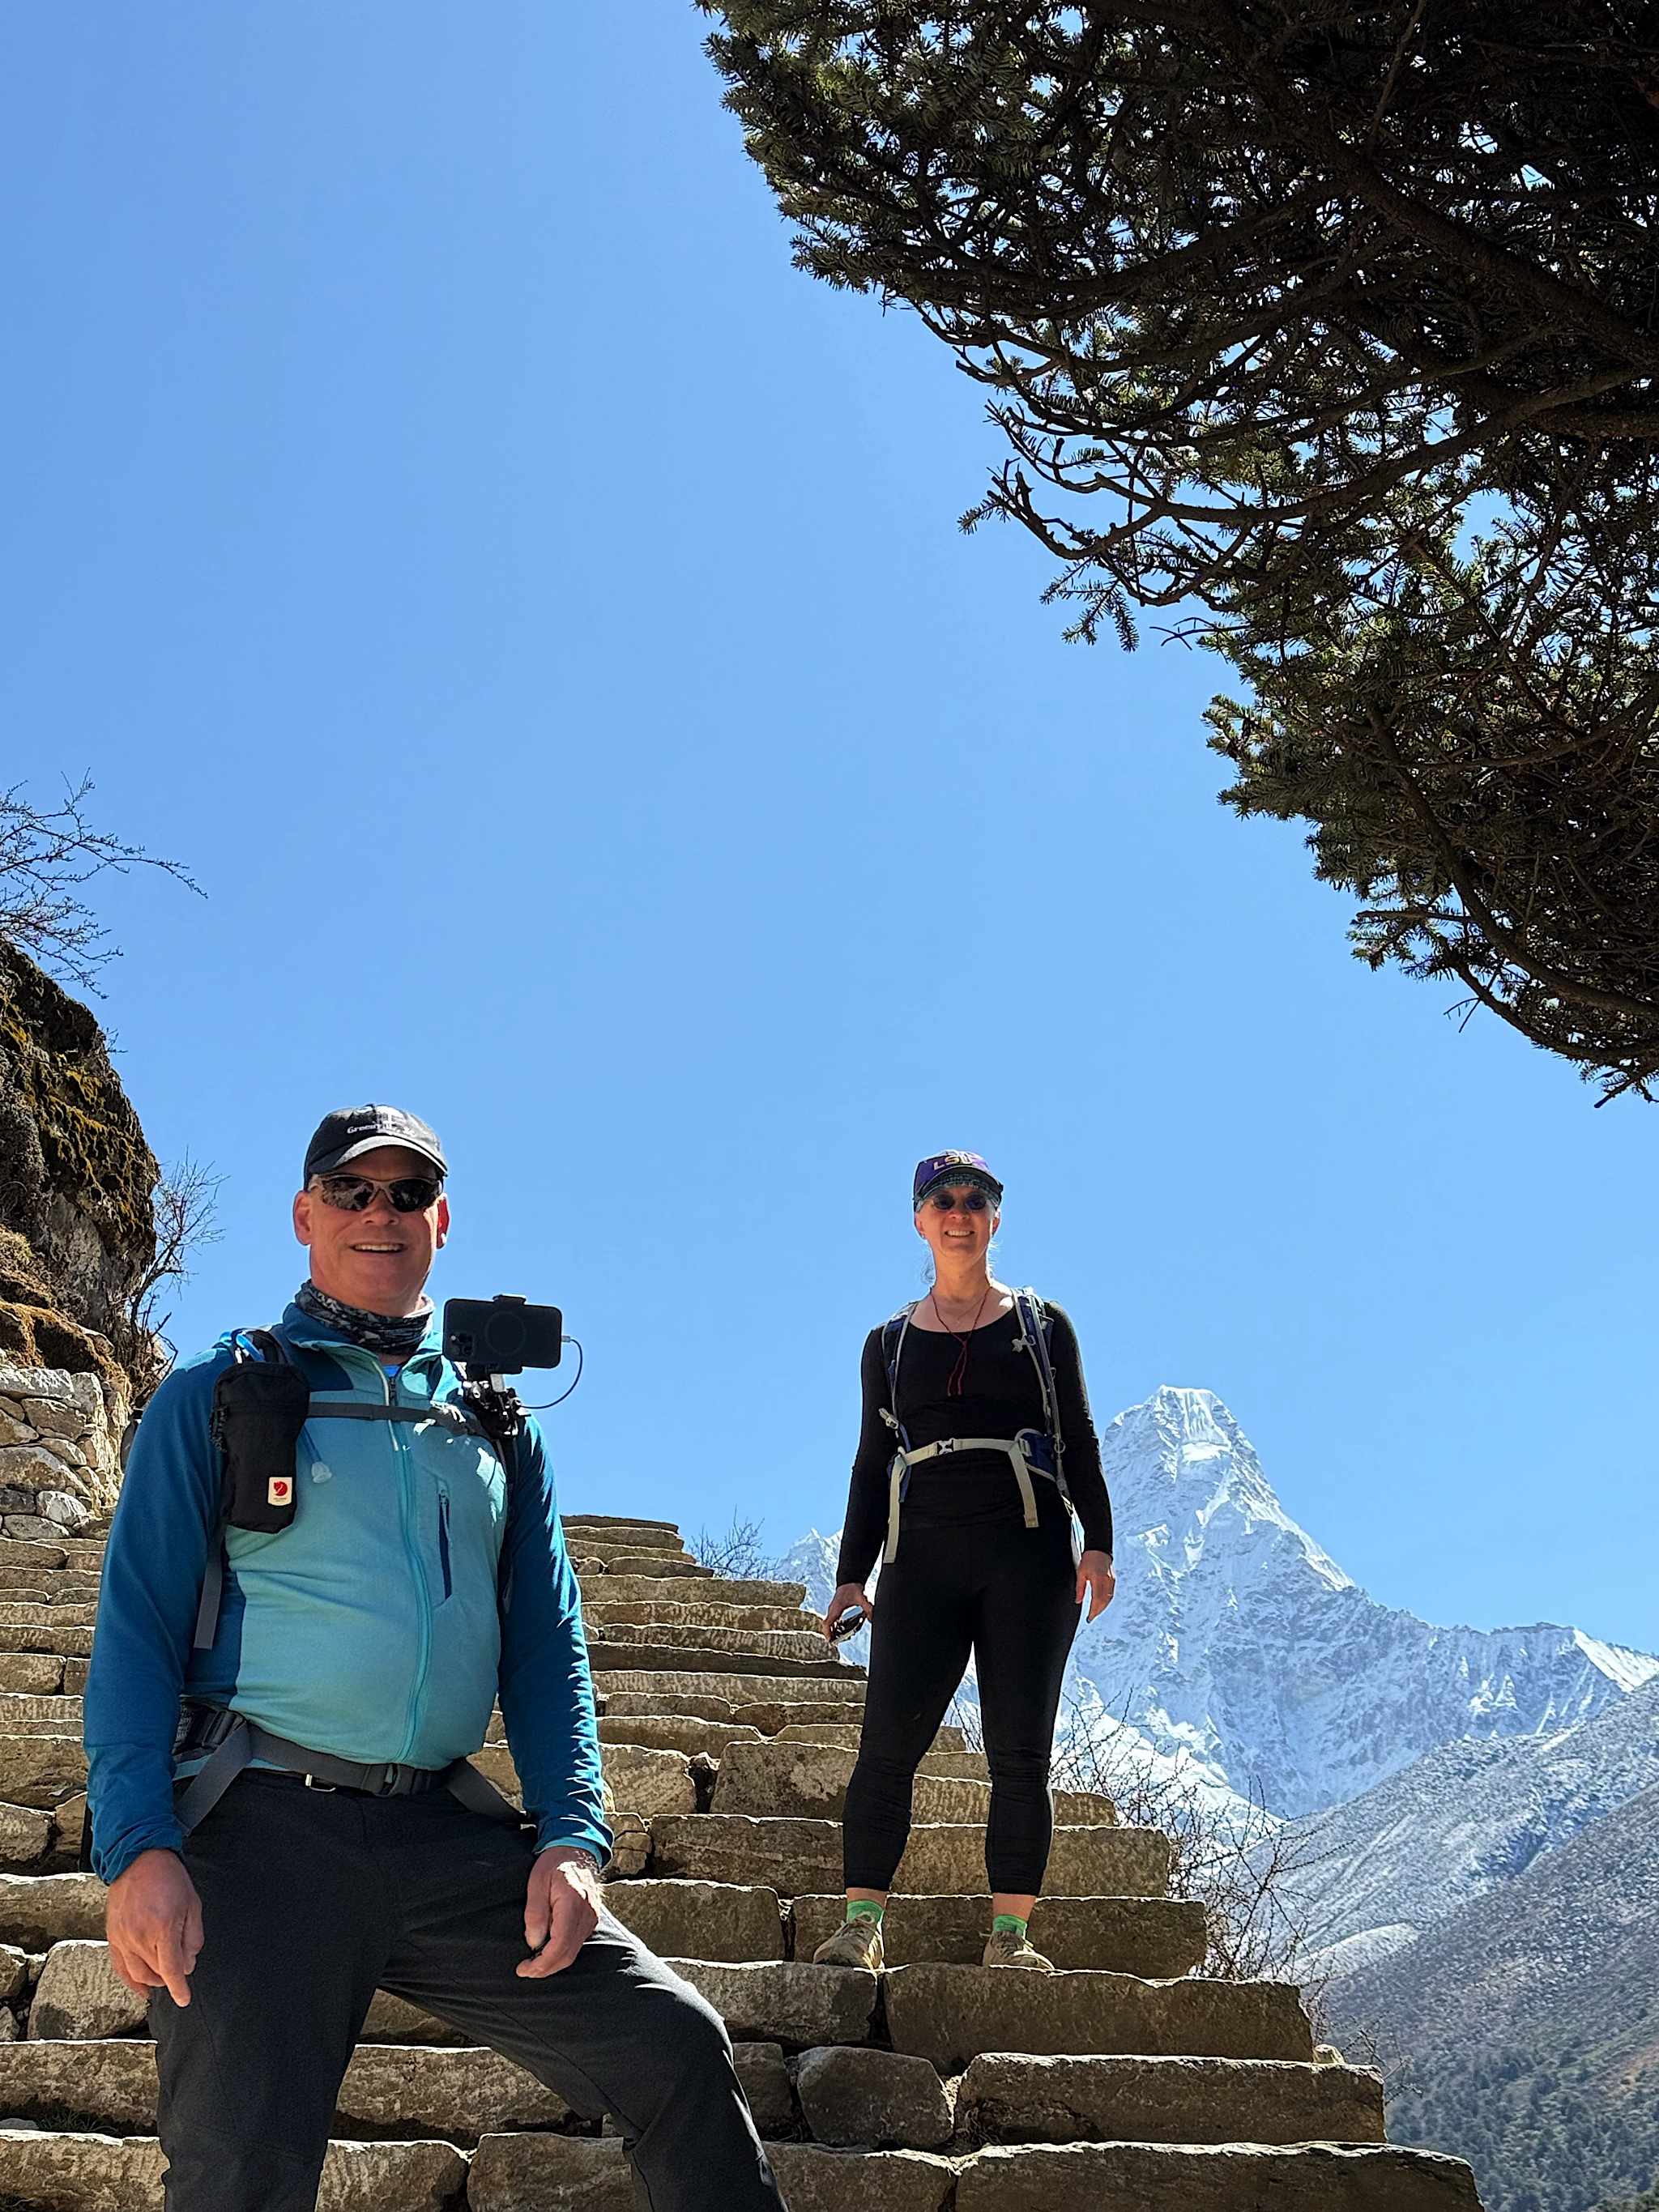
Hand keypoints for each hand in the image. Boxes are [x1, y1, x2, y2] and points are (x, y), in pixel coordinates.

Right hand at [106, 1849, 203, 2006]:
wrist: (138, 1859)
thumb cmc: (170, 1879)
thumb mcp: (192, 1904)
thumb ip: (192, 1938)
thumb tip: (188, 1964)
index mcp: (163, 1927)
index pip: (172, 1969)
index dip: (179, 1988)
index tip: (185, 1999)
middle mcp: (139, 1936)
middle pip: (155, 1973)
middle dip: (170, 1977)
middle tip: (180, 1968)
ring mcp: (123, 1938)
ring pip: (138, 1974)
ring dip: (153, 1980)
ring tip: (164, 1975)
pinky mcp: (112, 1937)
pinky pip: (121, 1967)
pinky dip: (131, 1981)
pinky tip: (142, 1988)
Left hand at [518, 1847, 602, 1977]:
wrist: (577, 1849)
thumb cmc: (555, 1863)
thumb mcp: (537, 1882)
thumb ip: (535, 1913)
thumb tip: (534, 1942)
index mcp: (573, 1903)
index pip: (560, 1944)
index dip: (542, 1963)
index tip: (524, 1969)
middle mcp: (587, 1914)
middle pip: (568, 1954)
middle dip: (545, 1968)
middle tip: (525, 1970)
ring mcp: (592, 1918)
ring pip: (573, 1952)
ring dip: (553, 1962)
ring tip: (533, 1963)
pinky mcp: (591, 1919)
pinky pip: (577, 1943)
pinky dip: (562, 1953)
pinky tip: (547, 1950)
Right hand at [823, 1582, 872, 1641]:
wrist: (850, 1580)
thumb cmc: (854, 1588)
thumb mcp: (863, 1598)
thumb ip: (869, 1608)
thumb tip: (872, 1618)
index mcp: (837, 1608)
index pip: (828, 1622)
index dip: (827, 1632)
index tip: (830, 1640)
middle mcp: (832, 1609)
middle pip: (827, 1625)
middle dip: (830, 1634)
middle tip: (836, 1642)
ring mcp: (833, 1609)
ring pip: (829, 1623)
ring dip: (832, 1631)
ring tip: (839, 1638)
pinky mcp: (835, 1609)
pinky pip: (832, 1620)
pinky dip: (834, 1626)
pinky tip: (841, 1630)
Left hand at [1076, 1549, 1115, 1621]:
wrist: (1099, 1548)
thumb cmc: (1089, 1559)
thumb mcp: (1080, 1573)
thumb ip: (1079, 1588)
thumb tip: (1078, 1601)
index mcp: (1098, 1580)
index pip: (1096, 1600)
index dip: (1093, 1611)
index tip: (1089, 1618)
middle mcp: (1107, 1581)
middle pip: (1104, 1601)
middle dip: (1097, 1611)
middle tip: (1091, 1617)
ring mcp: (1111, 1581)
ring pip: (1108, 1599)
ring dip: (1102, 1607)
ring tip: (1095, 1613)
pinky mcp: (1113, 1580)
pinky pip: (1111, 1594)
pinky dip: (1106, 1601)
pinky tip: (1101, 1604)